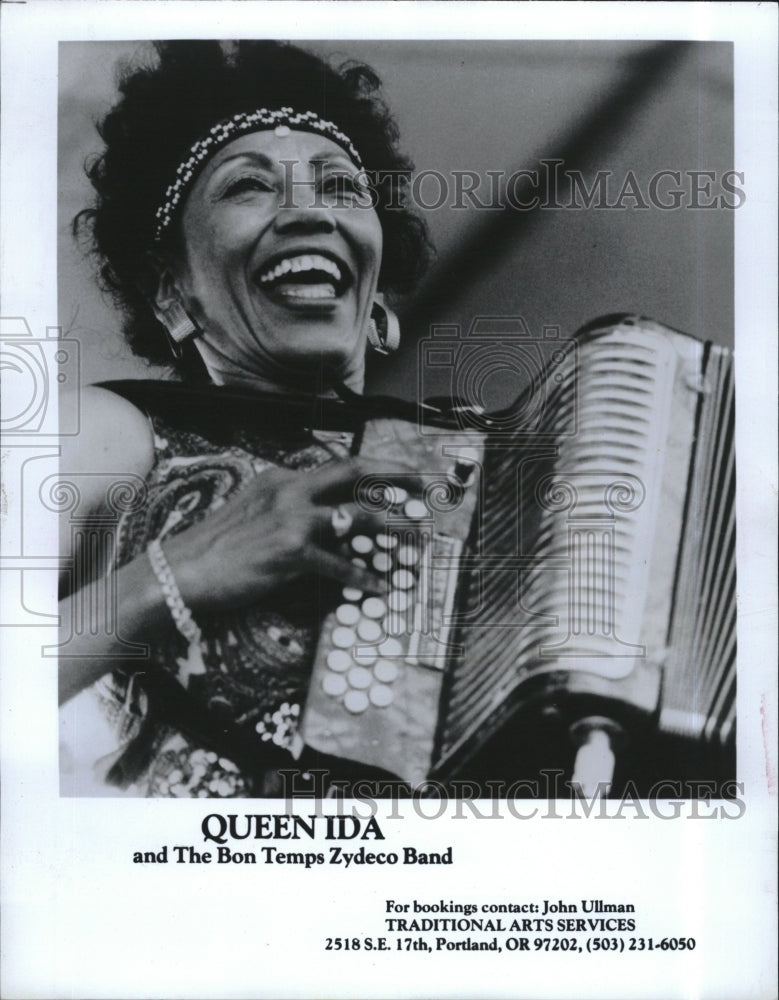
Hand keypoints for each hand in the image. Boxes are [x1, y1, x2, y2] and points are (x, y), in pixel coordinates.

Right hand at [162, 458, 420, 611]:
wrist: (181, 570)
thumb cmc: (216, 546)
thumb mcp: (253, 510)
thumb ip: (287, 505)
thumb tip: (325, 516)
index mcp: (281, 477)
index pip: (337, 467)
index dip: (375, 469)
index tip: (401, 475)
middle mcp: (289, 490)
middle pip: (354, 472)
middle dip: (395, 475)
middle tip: (424, 486)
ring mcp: (290, 519)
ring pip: (356, 516)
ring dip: (392, 526)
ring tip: (415, 539)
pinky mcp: (290, 553)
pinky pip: (338, 565)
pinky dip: (362, 578)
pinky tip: (378, 587)